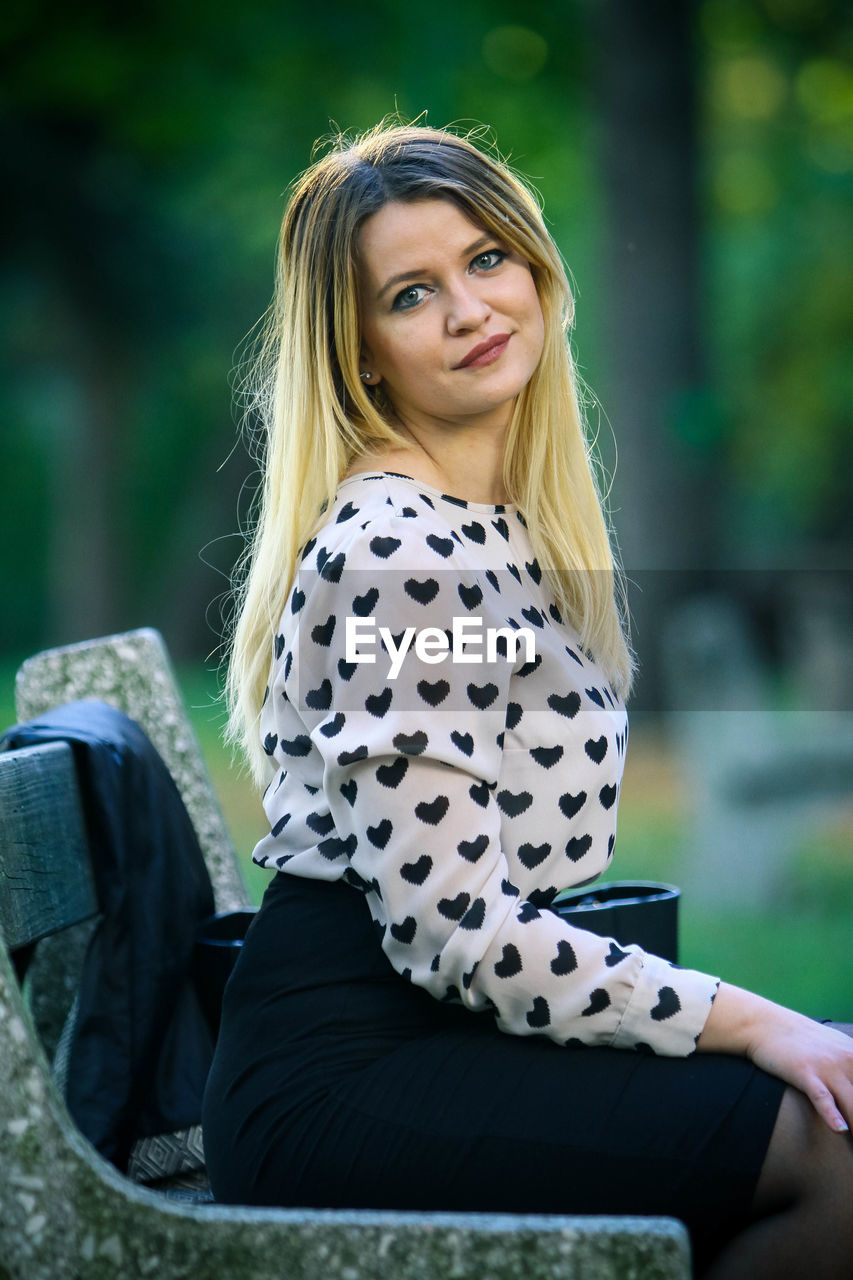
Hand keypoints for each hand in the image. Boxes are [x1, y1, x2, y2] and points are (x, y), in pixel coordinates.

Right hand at [696, 982, 852, 1133]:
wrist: (765, 1024)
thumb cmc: (801, 1040)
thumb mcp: (835, 1046)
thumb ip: (851, 1064)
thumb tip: (851, 1088)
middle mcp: (846, 1060)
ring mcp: (826, 1066)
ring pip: (852, 1102)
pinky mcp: (804, 1072)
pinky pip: (822, 1097)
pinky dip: (832, 1114)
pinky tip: (840, 1130)